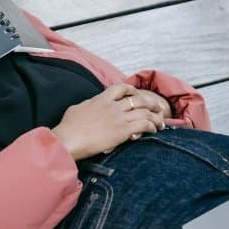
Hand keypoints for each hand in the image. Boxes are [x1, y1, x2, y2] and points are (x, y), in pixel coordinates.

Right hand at [50, 84, 166, 160]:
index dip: (132, 90)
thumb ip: (88, 105)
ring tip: (161, 123)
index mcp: (101, 99)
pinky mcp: (122, 131)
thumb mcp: (77, 109)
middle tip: (158, 108)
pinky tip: (154, 130)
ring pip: (144, 112)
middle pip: (138, 99)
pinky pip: (143, 125)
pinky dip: (152, 126)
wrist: (68, 140)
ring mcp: (118, 117)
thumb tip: (90, 106)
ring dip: (155, 117)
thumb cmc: (68, 128)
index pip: (121, 88)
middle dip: (151, 102)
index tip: (137, 94)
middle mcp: (112, 106)